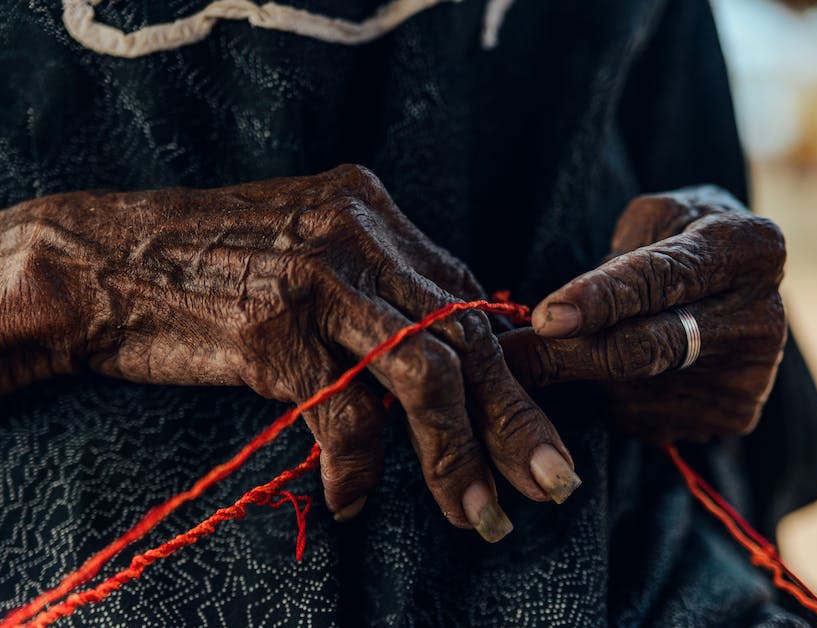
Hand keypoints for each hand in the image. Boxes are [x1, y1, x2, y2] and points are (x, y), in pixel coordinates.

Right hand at [0, 165, 580, 540]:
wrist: (98, 261)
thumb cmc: (207, 269)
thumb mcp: (306, 255)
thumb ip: (374, 291)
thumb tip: (440, 362)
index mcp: (373, 213)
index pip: (468, 302)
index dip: (510, 374)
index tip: (539, 431)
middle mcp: (357, 234)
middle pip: (466, 339)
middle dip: (514, 422)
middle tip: (552, 483)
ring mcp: (318, 278)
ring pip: (424, 376)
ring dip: (458, 457)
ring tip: (477, 515)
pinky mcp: (273, 327)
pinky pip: (341, 412)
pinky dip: (356, 466)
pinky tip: (349, 499)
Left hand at [500, 187, 786, 442]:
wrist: (741, 282)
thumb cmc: (680, 235)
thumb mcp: (654, 216)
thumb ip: (613, 260)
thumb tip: (555, 323)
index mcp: (749, 247)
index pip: (661, 278)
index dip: (599, 300)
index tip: (546, 319)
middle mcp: (761, 317)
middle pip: (643, 349)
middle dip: (565, 356)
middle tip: (507, 358)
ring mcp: (749, 377)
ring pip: (630, 391)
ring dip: (585, 376)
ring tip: (584, 341)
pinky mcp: (733, 416)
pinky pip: (642, 417)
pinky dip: (611, 399)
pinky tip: (619, 371)